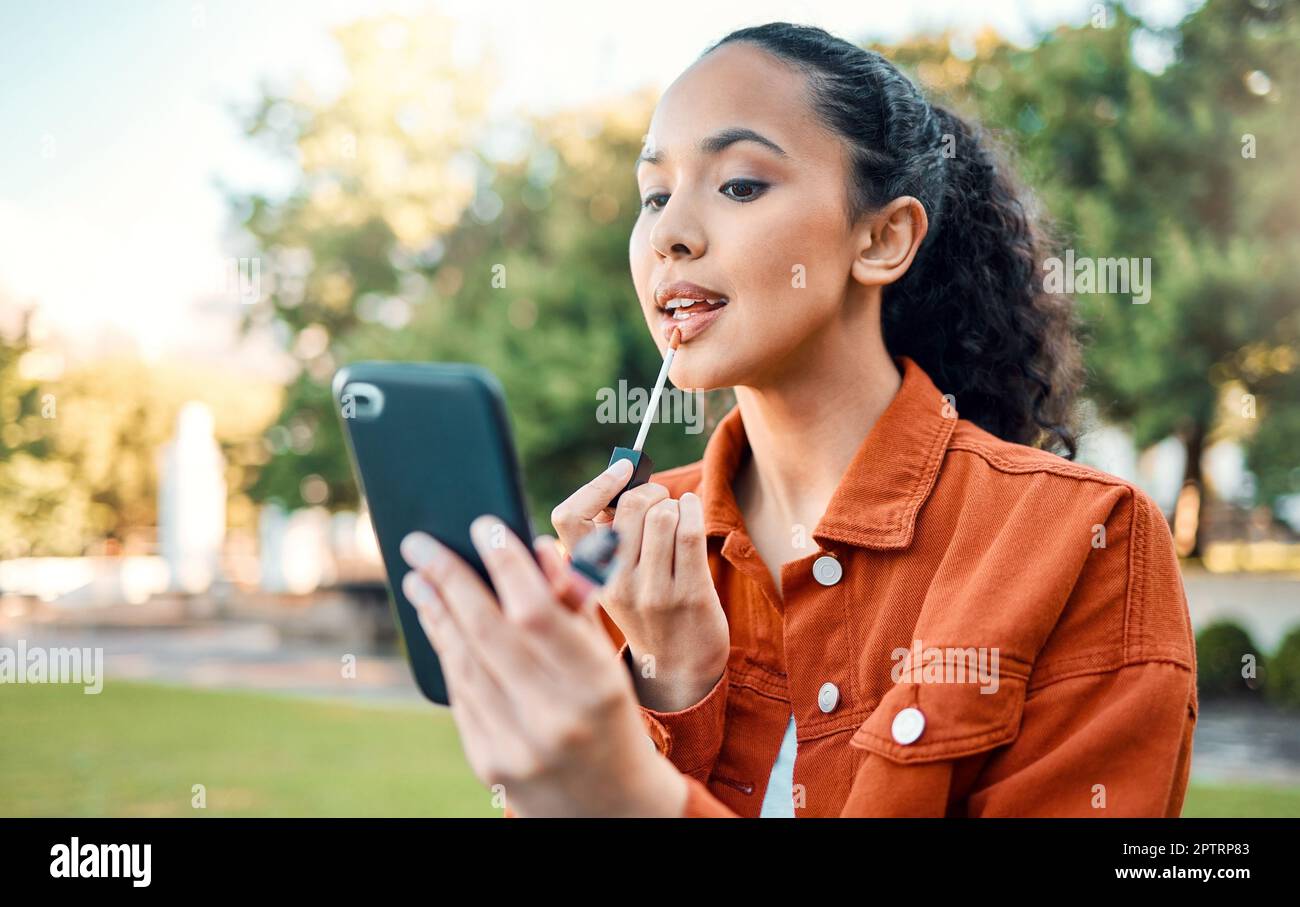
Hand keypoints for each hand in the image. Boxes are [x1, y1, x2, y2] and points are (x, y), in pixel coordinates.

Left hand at [399, 516, 688, 817]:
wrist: (610, 809)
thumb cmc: (612, 718)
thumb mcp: (607, 663)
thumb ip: (574, 606)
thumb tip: (536, 549)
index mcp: (593, 685)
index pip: (536, 613)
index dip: (506, 565)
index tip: (485, 525)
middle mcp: (552, 717)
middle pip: (486, 632)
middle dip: (449, 579)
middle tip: (420, 544)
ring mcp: (515, 744)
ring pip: (464, 662)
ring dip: (435, 612)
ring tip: (419, 577)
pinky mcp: (487, 763)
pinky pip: (460, 694)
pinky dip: (445, 651)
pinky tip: (435, 622)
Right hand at [552, 464, 728, 712]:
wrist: (677, 667)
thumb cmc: (646, 610)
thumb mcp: (611, 580)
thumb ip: (607, 539)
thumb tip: (619, 482)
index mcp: (587, 577)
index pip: (569, 518)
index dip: (596, 485)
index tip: (621, 470)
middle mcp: (614, 585)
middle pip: (628, 506)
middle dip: (650, 490)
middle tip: (659, 497)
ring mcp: (652, 592)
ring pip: (662, 515)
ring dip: (674, 503)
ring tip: (677, 512)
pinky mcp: (690, 595)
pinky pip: (689, 533)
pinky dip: (693, 509)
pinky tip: (692, 511)